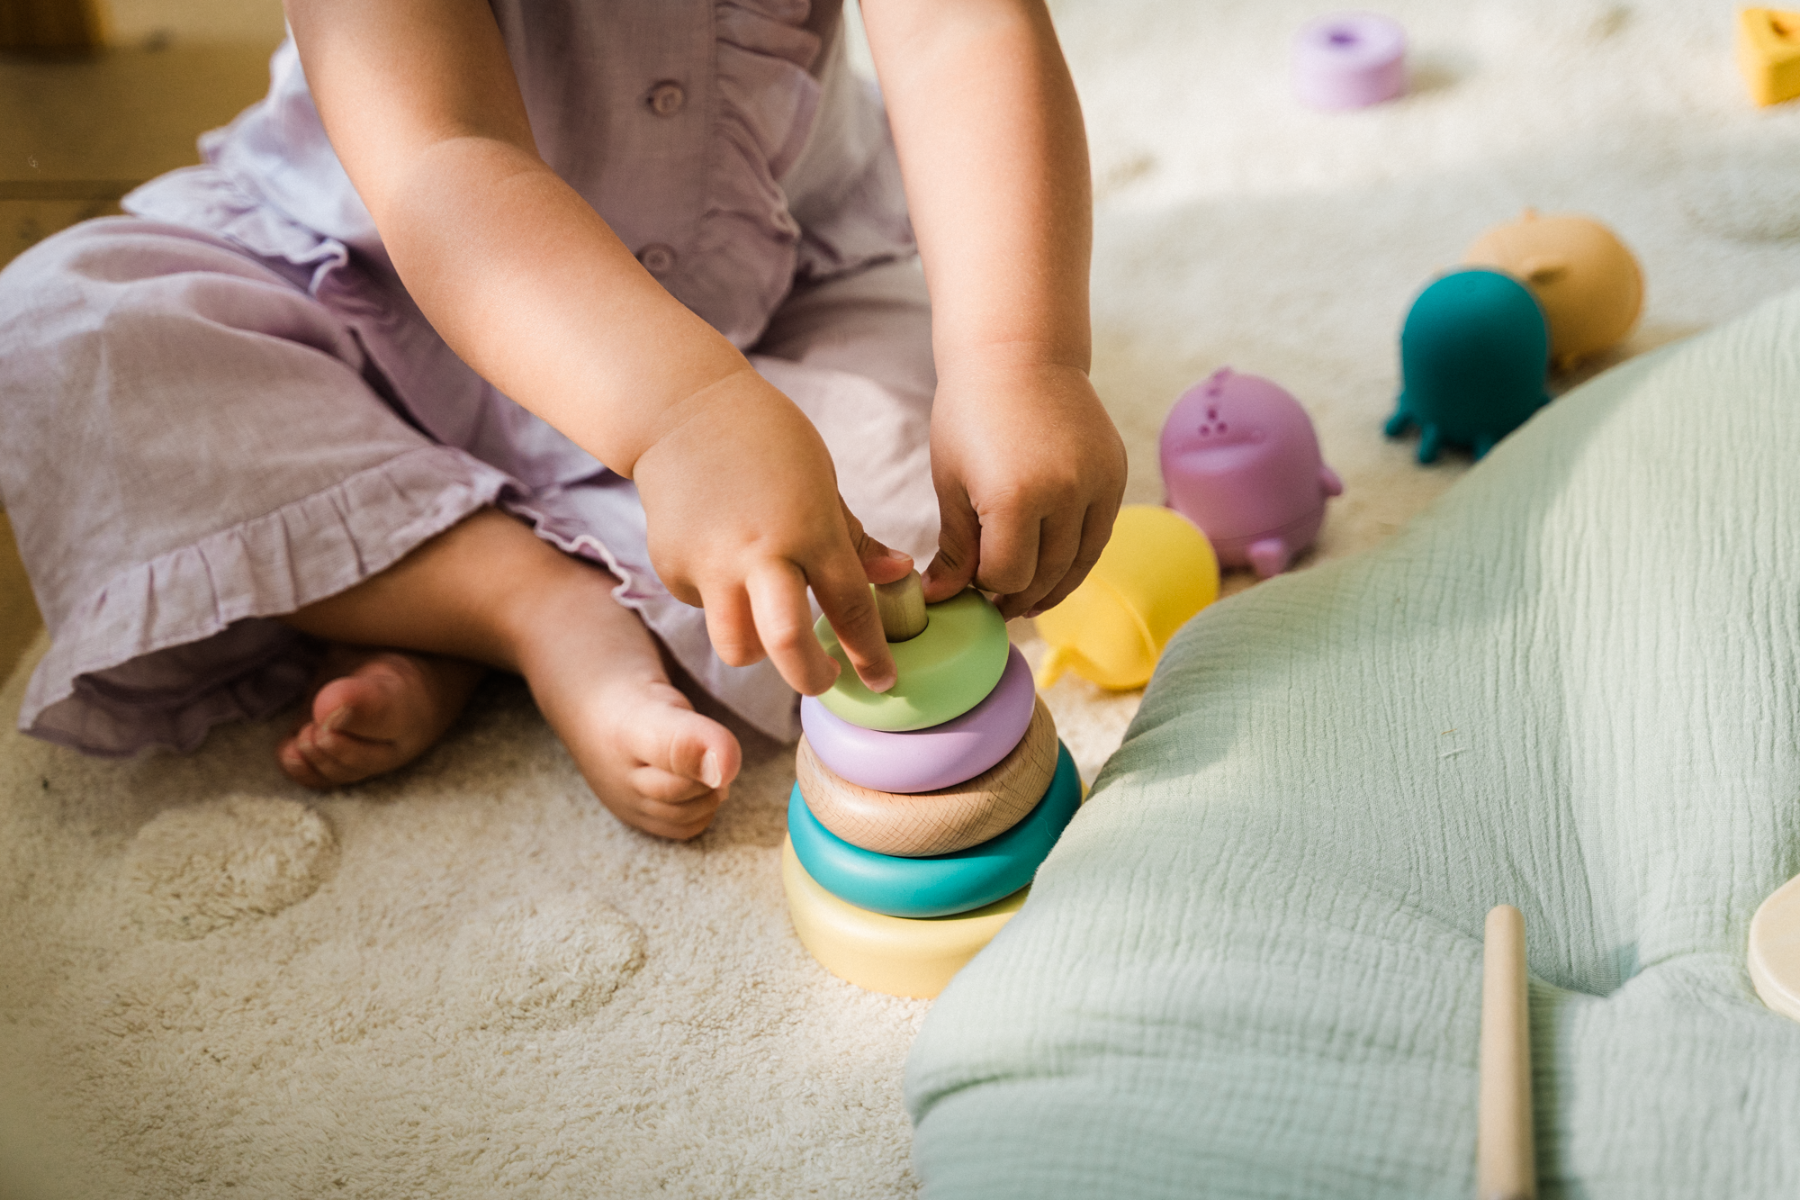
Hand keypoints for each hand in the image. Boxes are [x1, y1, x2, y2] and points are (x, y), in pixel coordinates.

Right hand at [631, 368, 915, 695]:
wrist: (681, 411)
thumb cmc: (766, 441)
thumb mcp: (823, 483)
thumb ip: (854, 539)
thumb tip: (898, 574)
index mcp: (809, 527)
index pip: (850, 607)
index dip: (871, 653)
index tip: (883, 679)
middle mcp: (758, 552)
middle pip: (788, 646)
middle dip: (813, 679)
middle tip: (826, 680)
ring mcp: (709, 564)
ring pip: (738, 647)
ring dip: (762, 652)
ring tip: (774, 627)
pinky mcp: (672, 569)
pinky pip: (708, 611)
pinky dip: (725, 605)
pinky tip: (726, 566)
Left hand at [922, 358, 1125, 619]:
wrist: (1018, 353)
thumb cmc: (970, 413)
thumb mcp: (951, 481)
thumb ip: (956, 546)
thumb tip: (941, 598)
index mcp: (1015, 497)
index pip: (1007, 575)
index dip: (985, 588)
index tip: (968, 587)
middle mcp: (1065, 493)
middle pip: (1045, 575)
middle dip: (1016, 595)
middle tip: (994, 604)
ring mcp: (1097, 484)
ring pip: (1079, 563)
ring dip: (1052, 587)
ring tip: (1024, 597)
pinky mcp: (1115, 474)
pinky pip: (1099, 536)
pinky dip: (1077, 558)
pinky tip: (1053, 567)